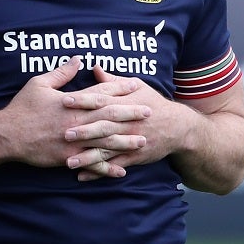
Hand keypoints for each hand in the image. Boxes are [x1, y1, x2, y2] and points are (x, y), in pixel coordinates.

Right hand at [0, 60, 149, 177]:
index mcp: (73, 102)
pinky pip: (91, 163)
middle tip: (150, 112)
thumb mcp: (39, 84)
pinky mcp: (67, 157)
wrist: (6, 135)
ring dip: (126, 141)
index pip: (102, 92)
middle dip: (132, 113)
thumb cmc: (22, 108)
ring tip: (143, 141)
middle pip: (111, 116)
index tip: (136, 85)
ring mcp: (74, 141)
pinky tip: (121, 170)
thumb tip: (77, 59)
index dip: (120, 88)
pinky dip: (107, 168)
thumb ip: (61, 73)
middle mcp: (78, 122)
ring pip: (106, 141)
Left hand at [63, 75, 198, 180]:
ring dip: (88, 157)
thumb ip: (113, 81)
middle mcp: (127, 123)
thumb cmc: (153, 103)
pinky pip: (114, 165)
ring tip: (68, 162)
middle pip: (104, 126)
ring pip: (107, 150)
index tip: (64, 100)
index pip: (102, 100)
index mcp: (126, 103)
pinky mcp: (133, 157)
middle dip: (85, 130)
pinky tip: (82, 176)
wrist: (178, 127)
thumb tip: (94, 67)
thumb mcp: (138, 88)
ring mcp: (130, 141)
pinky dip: (99, 171)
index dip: (84, 100)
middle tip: (64, 134)